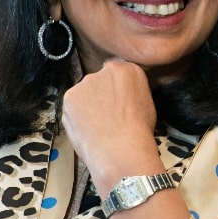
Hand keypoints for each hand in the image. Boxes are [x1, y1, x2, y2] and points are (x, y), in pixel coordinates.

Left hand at [62, 59, 163, 194]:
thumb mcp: (147, 104)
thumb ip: (132, 92)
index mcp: (128, 70)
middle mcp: (105, 71)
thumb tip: (126, 97)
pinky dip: (76, 115)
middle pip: (99, 80)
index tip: (116, 98)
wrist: (120, 148)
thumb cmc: (138, 132)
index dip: (115, 86)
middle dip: (101, 94)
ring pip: (84, 92)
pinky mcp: (70, 96)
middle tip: (107, 114)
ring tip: (97, 125)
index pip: (117, 69)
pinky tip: (87, 127)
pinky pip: (72, 104)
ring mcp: (86, 83)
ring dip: (88, 104)